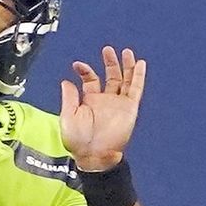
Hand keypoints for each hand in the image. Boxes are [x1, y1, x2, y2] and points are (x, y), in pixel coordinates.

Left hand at [59, 48, 146, 172]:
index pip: (91, 80)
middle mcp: (105, 100)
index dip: (85, 70)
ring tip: (126, 52)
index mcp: (90, 101)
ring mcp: (118, 103)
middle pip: (110, 77)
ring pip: (125, 80)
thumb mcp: (68, 116)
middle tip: (107, 50)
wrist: (95, 155)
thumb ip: (69, 97)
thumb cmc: (79, 141)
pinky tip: (140, 64)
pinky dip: (138, 77)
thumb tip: (66, 81)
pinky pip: (136, 89)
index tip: (78, 65)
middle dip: (109, 63)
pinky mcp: (129, 108)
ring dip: (126, 66)